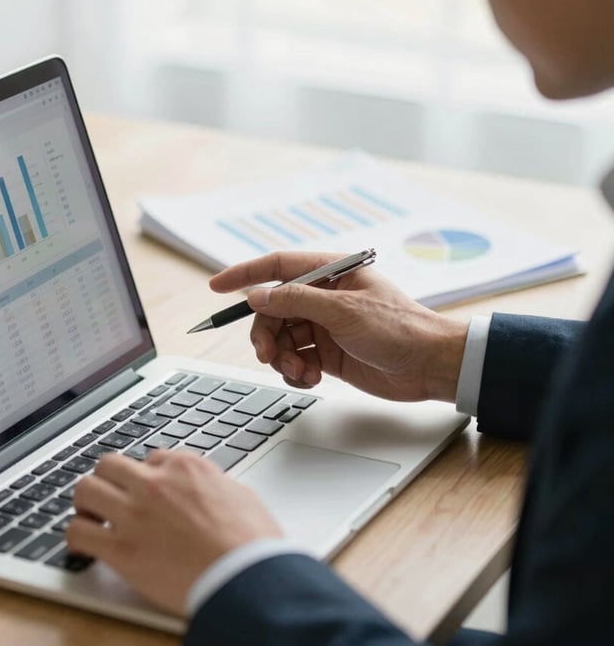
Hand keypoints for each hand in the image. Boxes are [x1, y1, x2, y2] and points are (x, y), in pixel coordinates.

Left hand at [66, 450, 282, 614]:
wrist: (245, 578)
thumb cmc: (251, 542)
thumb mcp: (239, 494)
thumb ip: (213, 485)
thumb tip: (208, 489)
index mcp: (185, 467)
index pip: (152, 458)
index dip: (149, 477)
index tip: (149, 492)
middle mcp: (155, 484)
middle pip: (110, 465)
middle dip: (109, 480)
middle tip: (112, 497)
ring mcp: (134, 515)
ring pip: (86, 489)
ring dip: (87, 502)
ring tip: (92, 517)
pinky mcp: (121, 550)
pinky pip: (78, 533)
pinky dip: (77, 537)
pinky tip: (84, 545)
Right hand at [210, 251, 467, 402]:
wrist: (430, 367)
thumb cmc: (398, 329)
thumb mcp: (344, 311)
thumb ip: (296, 301)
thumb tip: (256, 296)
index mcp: (330, 273)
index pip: (277, 267)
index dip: (244, 274)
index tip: (216, 287)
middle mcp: (324, 297)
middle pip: (273, 310)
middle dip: (266, 334)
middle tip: (269, 357)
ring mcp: (324, 325)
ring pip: (282, 337)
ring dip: (283, 357)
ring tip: (301, 372)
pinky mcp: (328, 352)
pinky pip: (296, 359)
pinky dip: (296, 371)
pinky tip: (311, 378)